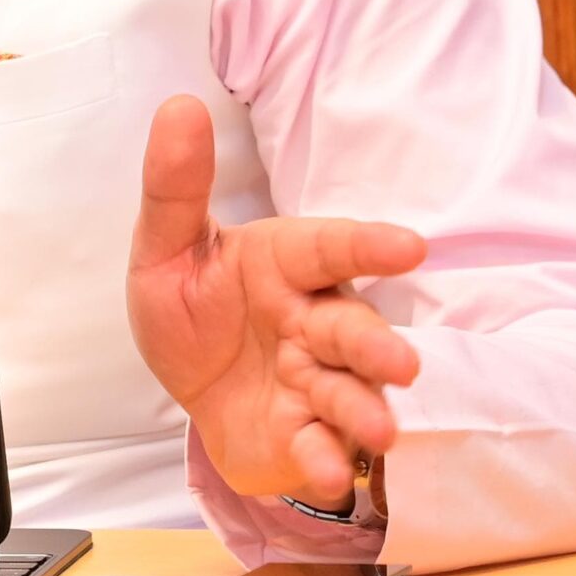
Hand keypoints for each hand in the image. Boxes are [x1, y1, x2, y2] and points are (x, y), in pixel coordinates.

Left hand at [125, 95, 427, 505]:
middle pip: (351, 327)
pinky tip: (329, 469)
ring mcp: (315, 381)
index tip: (409, 246)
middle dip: (375, 345)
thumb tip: (179, 105)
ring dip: (365, 409)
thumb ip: (175, 186)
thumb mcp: (165, 249)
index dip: (368, 245)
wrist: (191, 394)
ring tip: (379, 428)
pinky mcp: (305, 435)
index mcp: (284, 264)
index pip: (330, 247)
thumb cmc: (192, 310)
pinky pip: (320, 447)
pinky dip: (326, 459)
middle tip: (402, 362)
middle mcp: (312, 320)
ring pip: (349, 390)